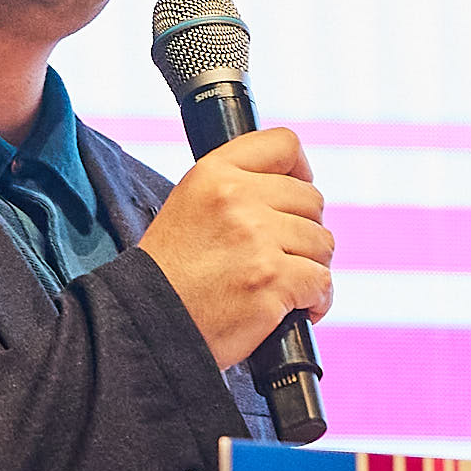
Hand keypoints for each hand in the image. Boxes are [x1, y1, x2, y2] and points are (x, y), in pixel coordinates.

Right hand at [137, 126, 333, 369]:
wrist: (148, 326)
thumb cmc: (172, 274)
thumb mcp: (190, 205)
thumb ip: (236, 187)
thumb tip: (296, 187)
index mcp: (214, 172)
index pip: (284, 145)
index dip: (300, 172)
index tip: (294, 198)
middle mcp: (236, 198)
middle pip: (312, 200)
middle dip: (304, 232)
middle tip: (281, 257)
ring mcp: (256, 238)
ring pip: (322, 242)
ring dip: (311, 267)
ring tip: (283, 286)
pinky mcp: (272, 279)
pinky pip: (322, 282)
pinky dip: (317, 301)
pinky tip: (296, 309)